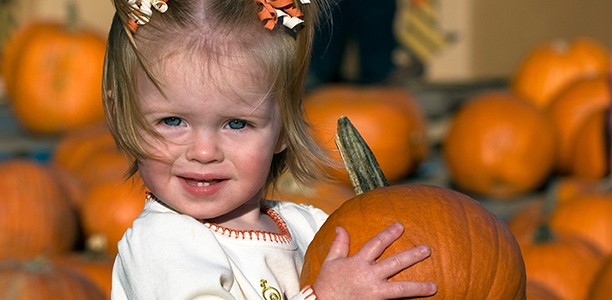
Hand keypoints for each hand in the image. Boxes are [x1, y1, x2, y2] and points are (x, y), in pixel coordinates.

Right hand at [311, 222, 435, 299]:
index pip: (377, 244)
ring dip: (418, 287)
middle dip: (412, 256)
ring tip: (434, 286)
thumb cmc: (326, 284)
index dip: (389, 234)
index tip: (401, 226)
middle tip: (427, 249)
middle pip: (395, 263)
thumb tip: (341, 227)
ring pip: (400, 289)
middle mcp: (369, 276)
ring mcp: (374, 292)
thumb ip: (339, 244)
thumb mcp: (331, 261)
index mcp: (358, 262)